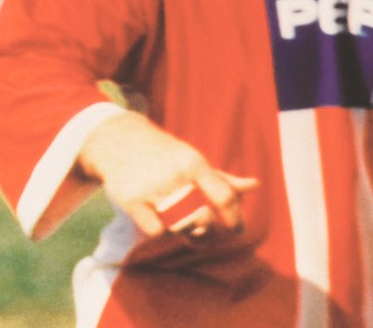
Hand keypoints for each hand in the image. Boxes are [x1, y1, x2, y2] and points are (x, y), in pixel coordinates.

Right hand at [77, 111, 259, 239]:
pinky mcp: (131, 200)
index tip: (236, 230)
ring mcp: (151, 188)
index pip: (225, 196)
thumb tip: (255, 185)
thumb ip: (222, 178)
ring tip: (181, 227)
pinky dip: (161, 232)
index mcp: (194, 163)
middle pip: (203, 218)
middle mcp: (175, 175)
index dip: (234, 218)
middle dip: (206, 230)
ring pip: (180, 227)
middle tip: (204, 232)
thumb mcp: (192, 161)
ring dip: (184, 232)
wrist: (116, 140)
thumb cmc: (163, 155)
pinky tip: (159, 223)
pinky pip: (156, 231)